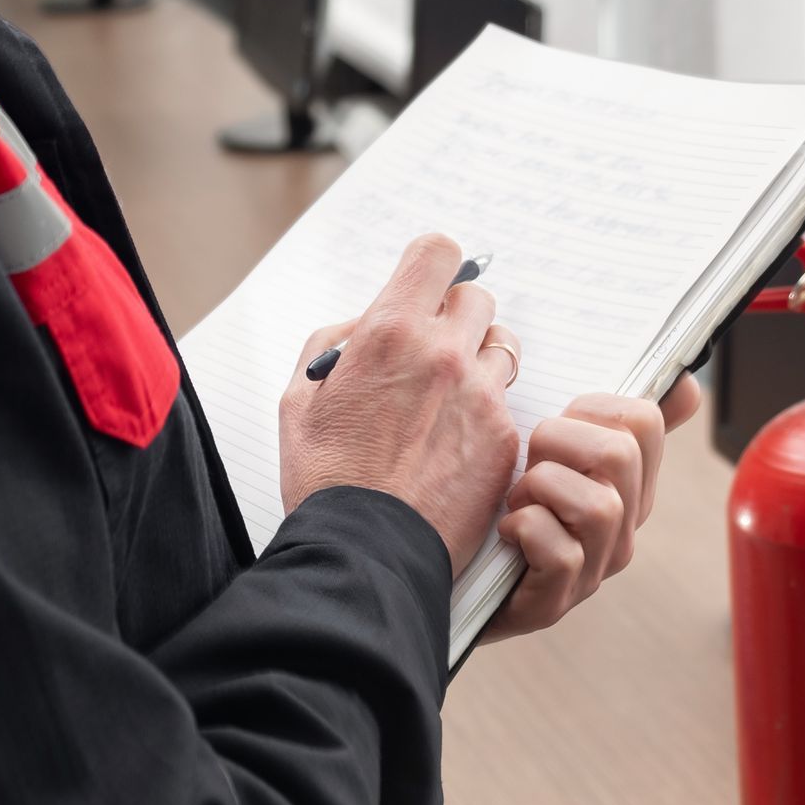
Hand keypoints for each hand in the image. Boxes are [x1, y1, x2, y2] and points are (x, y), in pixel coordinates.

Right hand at [279, 234, 521, 572]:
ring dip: (479, 358)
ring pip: (501, 346)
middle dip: (454, 316)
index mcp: (391, 332)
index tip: (425, 284)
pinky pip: (506, 402)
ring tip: (451, 393)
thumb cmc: (325, 479)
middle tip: (432, 348)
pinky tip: (455, 443)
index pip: (438, 253)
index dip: (432, 266)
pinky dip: (485, 413)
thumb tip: (360, 325)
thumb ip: (332, 344)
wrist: (365, 551)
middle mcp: (444, 353)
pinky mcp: (504, 438)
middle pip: (476, 297)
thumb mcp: (299, 398)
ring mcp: (481, 396)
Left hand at [481, 372, 700, 640]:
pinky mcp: (555, 603)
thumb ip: (601, 414)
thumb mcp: (550, 449)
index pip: (645, 420)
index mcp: (627, 481)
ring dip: (539, 489)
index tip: (560, 421)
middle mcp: (622, 526)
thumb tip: (687, 384)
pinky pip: (561, 554)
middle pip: (619, 455)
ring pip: (599, 507)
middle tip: (527, 462)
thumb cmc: (497, 499)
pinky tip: (505, 532)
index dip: (592, 406)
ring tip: (516, 499)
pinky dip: (525, 530)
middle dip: (556, 441)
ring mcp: (593, 569)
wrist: (443, 573)